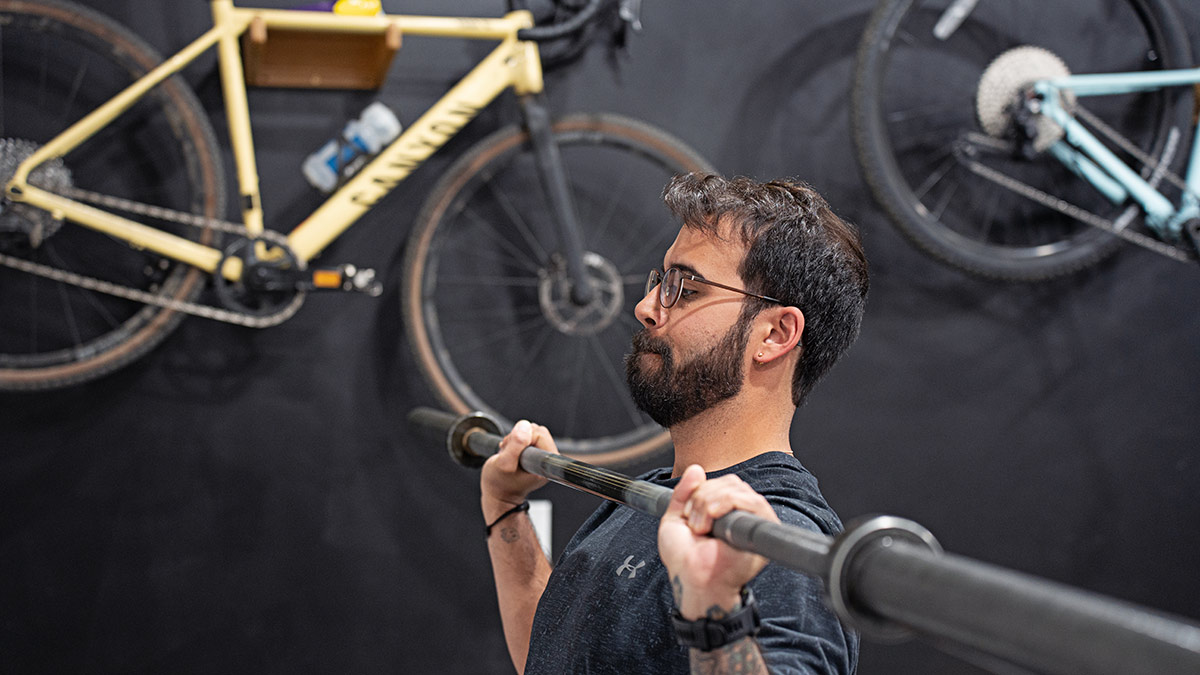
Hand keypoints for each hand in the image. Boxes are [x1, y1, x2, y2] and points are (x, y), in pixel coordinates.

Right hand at [480, 420, 555, 518]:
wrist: (499, 495)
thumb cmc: (499, 484)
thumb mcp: (503, 464)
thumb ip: (514, 445)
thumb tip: (525, 425)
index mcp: (545, 465)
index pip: (539, 434)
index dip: (521, 439)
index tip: (513, 454)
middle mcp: (547, 460)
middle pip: (536, 431)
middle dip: (518, 438)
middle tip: (508, 452)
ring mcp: (542, 458)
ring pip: (532, 432)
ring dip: (516, 439)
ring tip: (509, 454)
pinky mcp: (536, 455)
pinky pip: (529, 437)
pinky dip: (517, 441)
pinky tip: (511, 453)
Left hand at [658, 465, 777, 619]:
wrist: (691, 578)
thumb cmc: (684, 559)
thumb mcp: (675, 518)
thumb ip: (684, 492)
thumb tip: (696, 469)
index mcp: (725, 512)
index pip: (722, 482)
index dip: (702, 490)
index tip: (688, 513)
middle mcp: (741, 514)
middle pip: (729, 481)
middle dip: (702, 497)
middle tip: (694, 524)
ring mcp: (752, 521)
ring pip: (736, 488)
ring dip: (709, 504)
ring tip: (702, 528)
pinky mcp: (762, 529)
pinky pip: (751, 501)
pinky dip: (724, 505)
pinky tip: (712, 525)